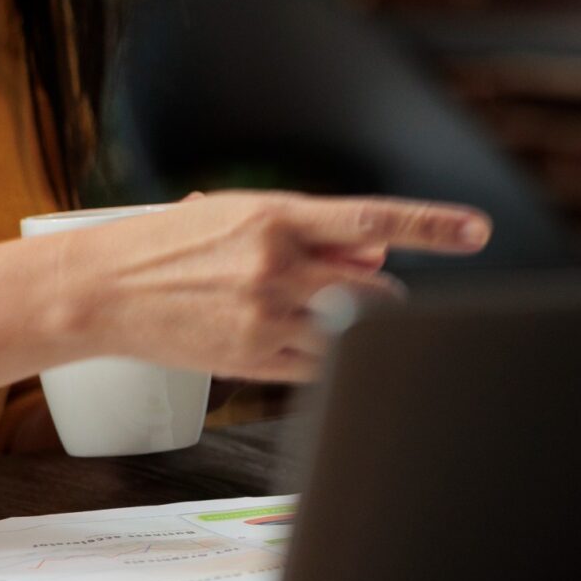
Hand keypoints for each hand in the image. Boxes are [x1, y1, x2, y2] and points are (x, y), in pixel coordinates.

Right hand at [57, 192, 489, 383]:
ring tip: (303, 308)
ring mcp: (266, 316)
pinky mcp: (253, 358)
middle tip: (346, 288)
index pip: (374, 220)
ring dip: (351, 325)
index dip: (433, 226)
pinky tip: (289, 335)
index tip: (477, 230)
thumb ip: (315, 235)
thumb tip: (376, 256)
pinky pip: (320, 365)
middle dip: (378, 294)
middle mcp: (277, 265)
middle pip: (376, 291)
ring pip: (352, 331)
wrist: (103, 288)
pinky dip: (323, 353)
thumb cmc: (174, 244)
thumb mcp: (244, 217)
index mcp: (276, 216)